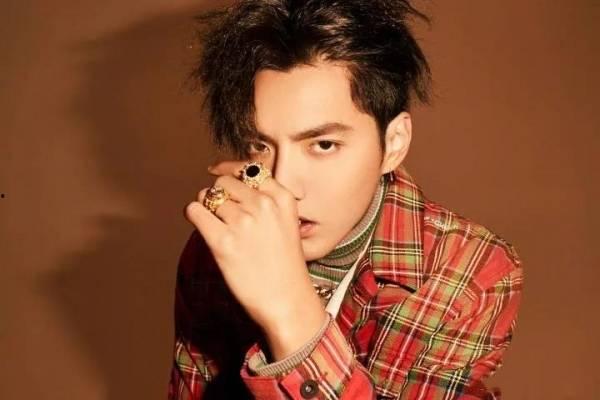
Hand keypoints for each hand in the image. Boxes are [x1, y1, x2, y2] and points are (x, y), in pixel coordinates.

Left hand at [185, 161, 326, 358]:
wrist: (287, 300)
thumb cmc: (284, 265)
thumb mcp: (286, 223)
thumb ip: (265, 201)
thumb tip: (227, 182)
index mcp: (281, 198)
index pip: (248, 169)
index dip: (228, 170)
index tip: (215, 171)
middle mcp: (263, 204)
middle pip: (224, 183)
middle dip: (218, 195)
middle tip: (221, 215)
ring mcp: (243, 222)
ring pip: (208, 196)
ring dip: (207, 208)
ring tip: (217, 227)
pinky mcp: (223, 241)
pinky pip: (195, 211)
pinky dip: (194, 215)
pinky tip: (203, 227)